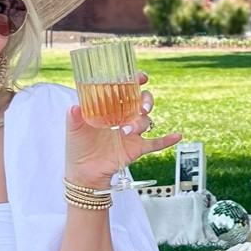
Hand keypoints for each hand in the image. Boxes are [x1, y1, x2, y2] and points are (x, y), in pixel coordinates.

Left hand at [65, 75, 182, 189]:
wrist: (84, 173)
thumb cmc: (78, 146)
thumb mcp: (73, 129)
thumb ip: (74, 117)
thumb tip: (74, 107)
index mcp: (110, 107)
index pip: (126, 89)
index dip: (135, 81)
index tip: (141, 77)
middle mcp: (124, 116)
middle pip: (142, 102)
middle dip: (145, 100)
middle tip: (140, 106)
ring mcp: (132, 132)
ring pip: (145, 121)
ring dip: (140, 122)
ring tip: (126, 131)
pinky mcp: (136, 148)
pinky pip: (155, 143)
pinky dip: (167, 140)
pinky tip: (177, 136)